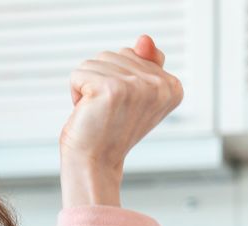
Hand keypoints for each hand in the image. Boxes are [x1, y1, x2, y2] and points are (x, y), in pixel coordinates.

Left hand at [60, 35, 183, 206]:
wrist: (94, 164)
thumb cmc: (109, 131)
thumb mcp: (132, 93)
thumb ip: (143, 62)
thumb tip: (144, 39)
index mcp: (172, 86)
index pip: (133, 54)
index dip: (118, 79)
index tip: (123, 108)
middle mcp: (160, 85)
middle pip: (114, 54)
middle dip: (102, 80)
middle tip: (108, 112)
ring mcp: (137, 87)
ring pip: (95, 61)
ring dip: (88, 87)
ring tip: (98, 113)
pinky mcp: (111, 89)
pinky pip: (79, 73)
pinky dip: (75, 92)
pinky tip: (87, 112)